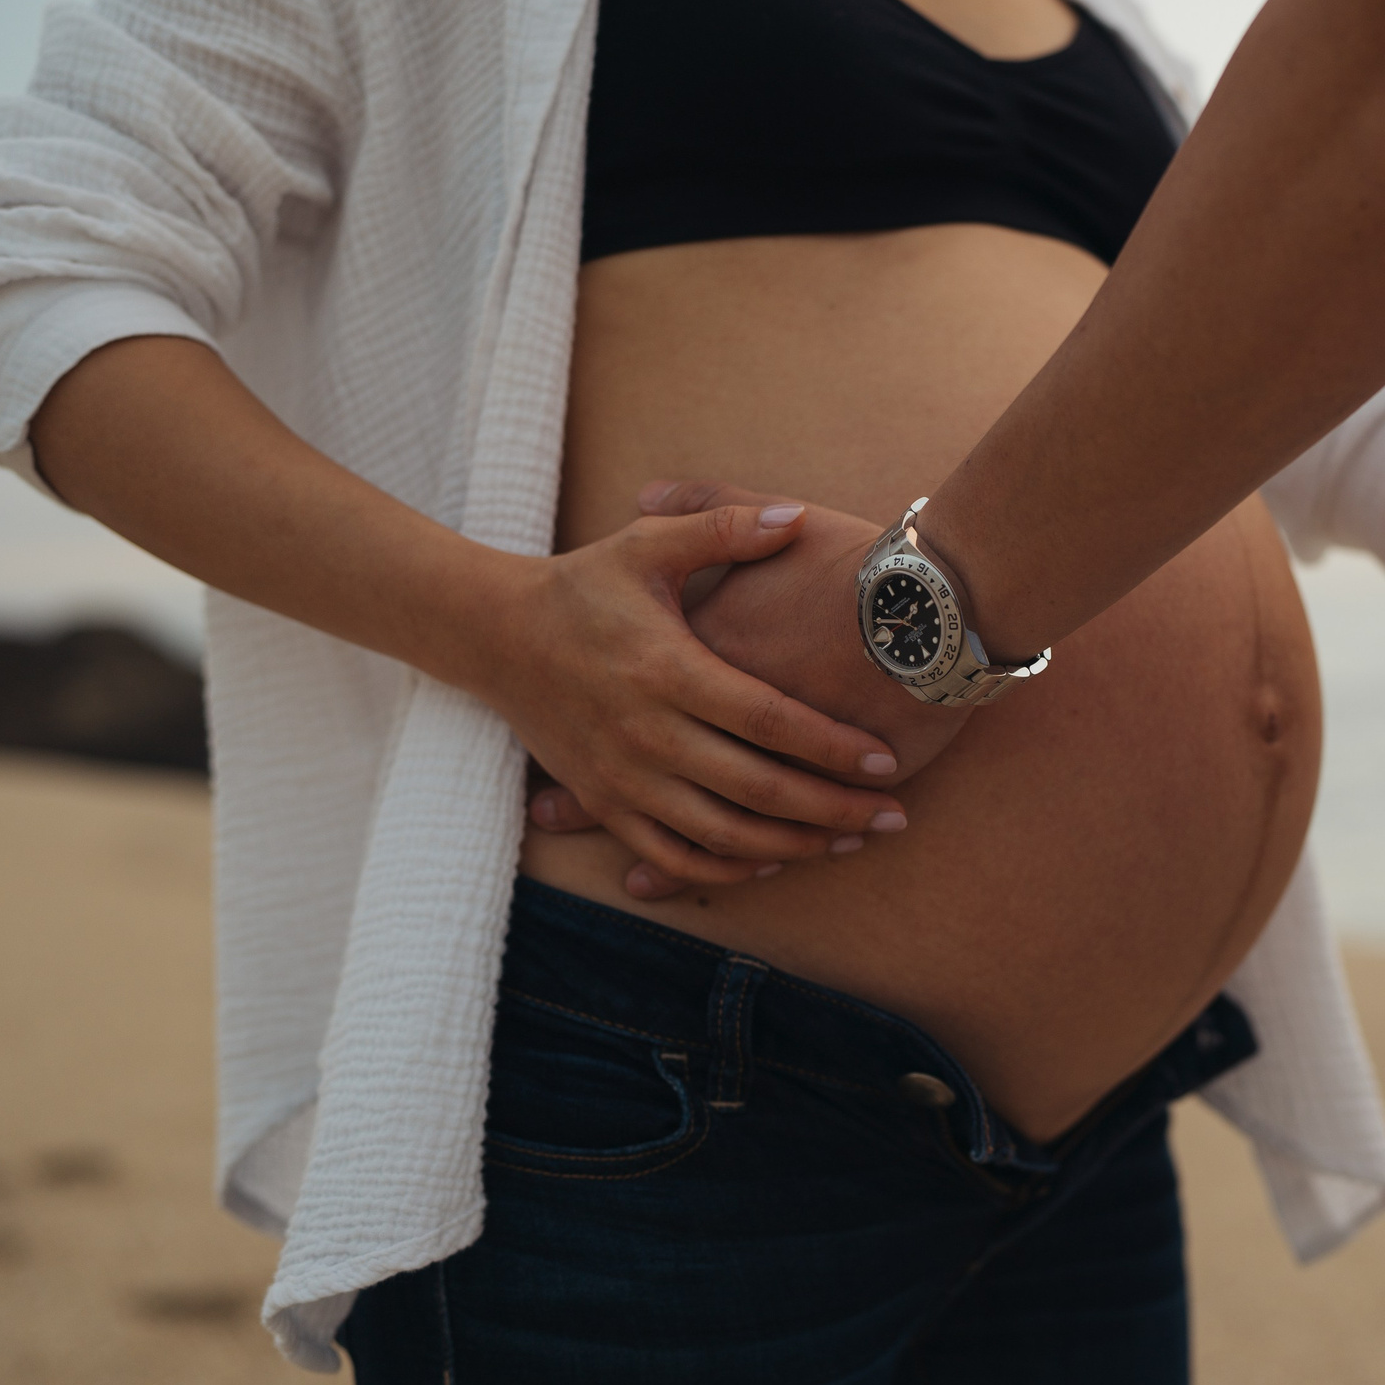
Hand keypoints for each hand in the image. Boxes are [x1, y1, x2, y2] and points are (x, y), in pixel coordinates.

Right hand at [476, 500, 907, 892]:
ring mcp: (622, 777)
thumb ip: (723, 527)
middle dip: (831, 808)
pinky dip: (724, 868)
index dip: (828, 744)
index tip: (883, 759)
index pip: (764, 718)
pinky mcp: (604, 802)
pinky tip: (773, 862)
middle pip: (755, 787)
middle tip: (892, 815)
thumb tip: (795, 515)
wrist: (492, 634)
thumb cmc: (582, 586)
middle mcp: (646, 733)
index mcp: (666, 669)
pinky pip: (670, 854)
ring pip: (720, 834)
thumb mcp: (647, 545)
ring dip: (791, 846)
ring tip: (850, 841)